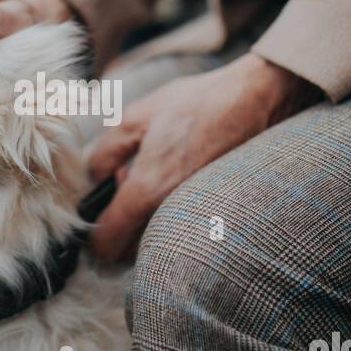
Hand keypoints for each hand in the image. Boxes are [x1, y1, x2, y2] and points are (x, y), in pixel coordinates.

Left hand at [87, 53, 320, 260]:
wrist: (254, 98)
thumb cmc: (196, 103)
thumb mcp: (135, 117)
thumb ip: (104, 153)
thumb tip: (97, 179)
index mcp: (148, 189)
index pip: (109, 244)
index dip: (95, 237)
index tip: (96, 218)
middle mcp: (173, 212)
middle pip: (131, 251)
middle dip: (121, 227)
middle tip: (125, 184)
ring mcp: (197, 217)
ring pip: (156, 242)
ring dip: (145, 222)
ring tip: (152, 177)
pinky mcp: (216, 213)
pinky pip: (180, 230)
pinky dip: (169, 215)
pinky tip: (175, 180)